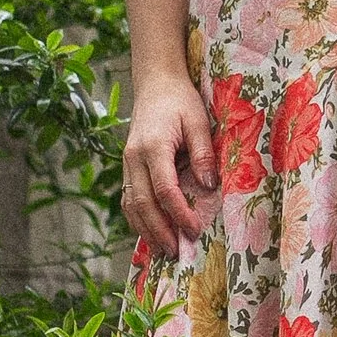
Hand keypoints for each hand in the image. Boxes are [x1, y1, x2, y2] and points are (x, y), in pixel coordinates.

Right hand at [122, 65, 216, 251]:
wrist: (156, 84)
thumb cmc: (180, 101)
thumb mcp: (198, 122)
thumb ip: (203, 154)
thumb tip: (209, 187)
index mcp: (153, 147)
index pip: (165, 190)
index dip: (179, 213)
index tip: (195, 230)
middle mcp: (134, 158)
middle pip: (143, 204)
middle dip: (159, 231)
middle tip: (176, 253)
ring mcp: (127, 164)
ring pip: (131, 205)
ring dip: (145, 230)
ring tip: (163, 251)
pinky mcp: (128, 167)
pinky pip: (128, 198)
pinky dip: (137, 219)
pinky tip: (150, 233)